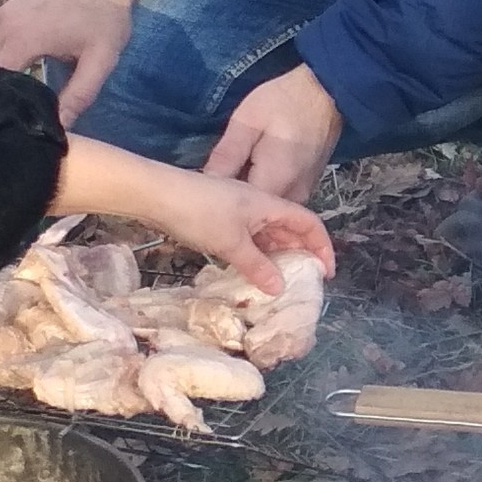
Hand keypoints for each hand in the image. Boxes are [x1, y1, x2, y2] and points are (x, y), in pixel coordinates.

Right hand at [0, 0, 136, 121]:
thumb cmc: (103, 17)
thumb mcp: (100, 60)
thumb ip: (78, 95)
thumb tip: (59, 127)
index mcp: (22, 39)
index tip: (6, 125)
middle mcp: (2, 25)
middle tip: (1, 120)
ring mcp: (0, 15)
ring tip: (0, 103)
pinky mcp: (4, 10)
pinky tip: (3, 79)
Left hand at [50, 135, 335, 289]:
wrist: (156, 193)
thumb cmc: (198, 213)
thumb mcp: (231, 243)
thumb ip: (256, 266)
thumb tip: (279, 288)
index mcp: (268, 203)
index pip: (308, 222)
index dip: (322, 246)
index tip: (325, 273)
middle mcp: (258, 203)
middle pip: (290, 227)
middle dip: (300, 253)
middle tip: (303, 281)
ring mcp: (238, 209)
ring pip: (267, 233)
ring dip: (276, 255)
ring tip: (278, 282)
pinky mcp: (220, 216)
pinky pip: (248, 236)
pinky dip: (255, 253)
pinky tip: (248, 270)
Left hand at [208, 62, 342, 201]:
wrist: (327, 92)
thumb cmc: (286, 100)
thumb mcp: (247, 122)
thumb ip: (226, 156)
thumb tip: (204, 182)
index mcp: (275, 182)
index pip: (239, 211)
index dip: (217, 205)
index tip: (202, 192)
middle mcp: (293, 196)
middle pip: (255, 215)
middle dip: (232, 205)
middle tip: (210, 187)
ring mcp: (302, 194)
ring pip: (267, 208)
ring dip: (248, 200)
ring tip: (229, 181)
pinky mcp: (306, 187)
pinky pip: (278, 200)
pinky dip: (262, 193)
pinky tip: (250, 177)